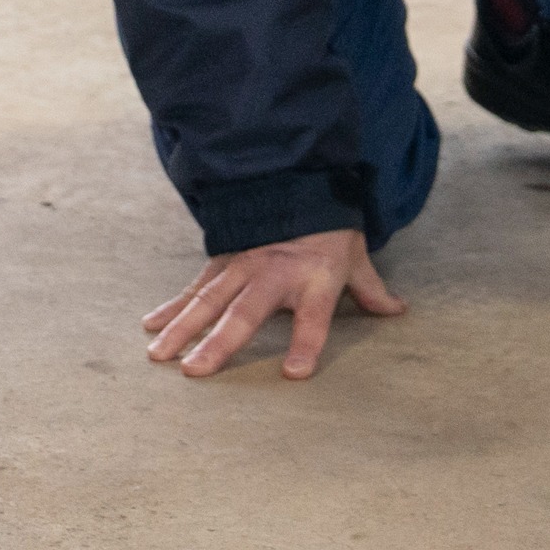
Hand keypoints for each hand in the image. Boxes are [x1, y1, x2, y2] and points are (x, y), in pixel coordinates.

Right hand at [141, 228, 402, 379]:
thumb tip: (398, 311)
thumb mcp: (355, 254)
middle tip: (194, 371)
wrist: (294, 177)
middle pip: (243, 313)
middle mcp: (273, 275)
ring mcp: (243, 267)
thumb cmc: (327, 226)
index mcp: (313, 279)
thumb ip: (371, 289)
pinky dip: (172, 306)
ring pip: (209, 301)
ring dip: (182, 328)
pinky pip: (195, 287)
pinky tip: (151, 325)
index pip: (312, 318)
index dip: (304, 344)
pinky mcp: (223, 261)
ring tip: (160, 355)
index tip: (293, 372)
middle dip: (218, 343)